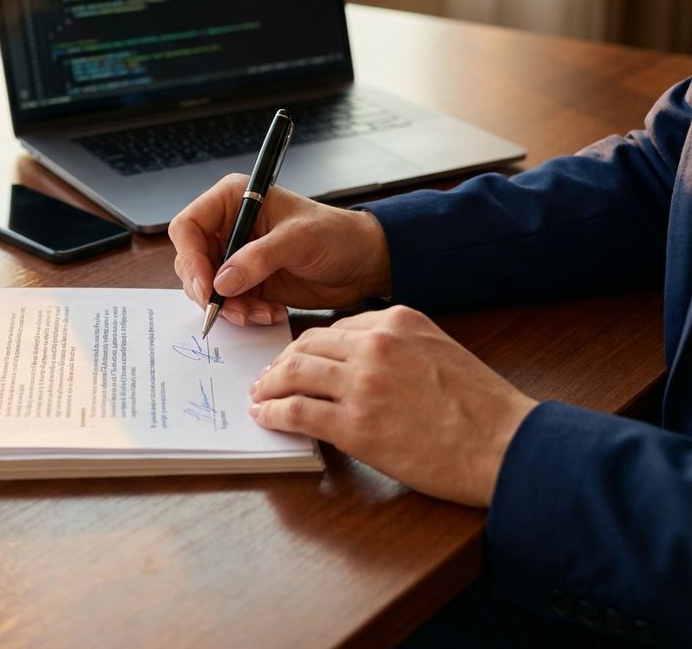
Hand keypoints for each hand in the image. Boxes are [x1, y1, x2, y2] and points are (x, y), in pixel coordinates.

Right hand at [168, 174, 391, 325]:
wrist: (362, 263)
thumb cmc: (336, 235)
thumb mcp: (298, 240)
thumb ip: (258, 259)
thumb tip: (220, 283)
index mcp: (233, 201)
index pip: (188, 226)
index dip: (191, 257)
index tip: (207, 286)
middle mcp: (229, 227)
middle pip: (191, 261)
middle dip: (209, 290)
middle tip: (234, 309)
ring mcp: (236, 257)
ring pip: (206, 287)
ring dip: (228, 307)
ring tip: (259, 313)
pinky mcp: (247, 282)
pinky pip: (228, 303)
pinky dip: (244, 314)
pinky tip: (271, 313)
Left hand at [249, 306, 537, 506]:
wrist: (506, 444)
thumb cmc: (482, 406)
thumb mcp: (440, 350)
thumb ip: (398, 345)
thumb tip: (358, 359)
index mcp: (397, 321)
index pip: (335, 327)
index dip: (308, 346)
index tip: (297, 358)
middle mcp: (375, 345)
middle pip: (307, 345)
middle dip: (281, 362)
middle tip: (267, 377)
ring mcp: (362, 384)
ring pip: (294, 374)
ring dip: (269, 385)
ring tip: (259, 396)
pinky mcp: (355, 425)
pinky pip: (297, 412)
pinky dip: (273, 413)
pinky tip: (264, 418)